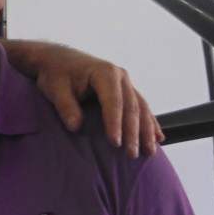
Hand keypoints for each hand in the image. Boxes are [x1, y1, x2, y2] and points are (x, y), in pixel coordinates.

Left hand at [35, 46, 162, 156]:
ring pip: (140, 108)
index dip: (115, 123)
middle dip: (133, 132)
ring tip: (149, 152)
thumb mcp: (55, 89)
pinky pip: (141, 107)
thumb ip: (66, 107)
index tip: (115, 143)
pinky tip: (158, 138)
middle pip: (130, 107)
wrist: (57, 59)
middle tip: (131, 155)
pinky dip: (150, 122)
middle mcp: (120, 75)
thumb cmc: (55, 74)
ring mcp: (125, 82)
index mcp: (104, 72)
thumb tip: (75, 127)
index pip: (113, 102)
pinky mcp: (125, 89)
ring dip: (146, 130)